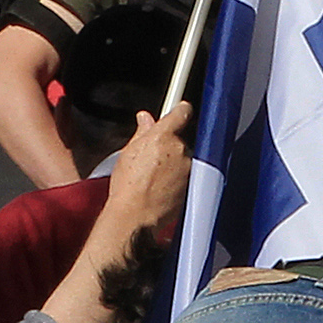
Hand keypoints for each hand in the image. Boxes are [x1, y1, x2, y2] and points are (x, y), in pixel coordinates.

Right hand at [102, 100, 192, 239]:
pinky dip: (177, 178)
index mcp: (163, 137)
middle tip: (152, 158)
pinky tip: (161, 187)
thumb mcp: (128, 153)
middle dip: (169, 146)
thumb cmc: (128, 186)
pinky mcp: (193, 184)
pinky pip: (186, 175)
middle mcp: (180, 150)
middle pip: (179, 140)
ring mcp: (189, 168)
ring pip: (183, 159)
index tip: (181, 108)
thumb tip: (145, 119)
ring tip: (154, 177)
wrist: (136, 214)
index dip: (181, 110)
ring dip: (174, 164)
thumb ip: (142, 132)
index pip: (181, 113)